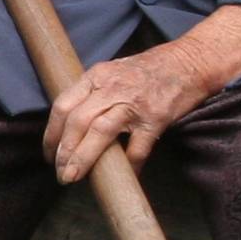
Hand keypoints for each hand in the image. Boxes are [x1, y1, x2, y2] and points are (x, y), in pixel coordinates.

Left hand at [43, 6, 240, 180]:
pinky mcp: (155, 118)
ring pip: (99, 133)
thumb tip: (74, 125)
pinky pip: (137, 148)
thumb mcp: (115, 71)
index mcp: (97, 76)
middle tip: (60, 172)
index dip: (52, 133)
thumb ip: (95, 92)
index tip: (49, 153)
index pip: (63, 104)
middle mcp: (111, 88)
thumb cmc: (151, 69)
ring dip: (83, 158)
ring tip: (73, 177)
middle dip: (63, 150)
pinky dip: (128, 166)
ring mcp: (134, 103)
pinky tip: (124, 177)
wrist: (191, 61)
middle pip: (76, 120)